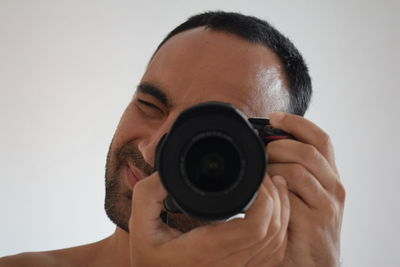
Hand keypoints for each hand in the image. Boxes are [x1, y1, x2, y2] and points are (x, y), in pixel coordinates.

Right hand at [129, 171, 289, 266]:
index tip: (258, 177)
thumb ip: (148, 196)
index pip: (255, 227)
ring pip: (277, 243)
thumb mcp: (140, 227)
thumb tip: (165, 173)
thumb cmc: (150, 260)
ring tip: (275, 186)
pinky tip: (275, 212)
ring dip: (282, 212)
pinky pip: (274, 254)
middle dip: (277, 198)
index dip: (266, 198)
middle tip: (266, 175)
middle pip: (273, 231)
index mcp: (207, 249)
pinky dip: (280, 230)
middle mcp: (228, 264)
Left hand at [267, 112, 345, 266]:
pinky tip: (264, 192)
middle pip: (307, 151)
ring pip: (298, 170)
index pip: (320, 139)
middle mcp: (334, 187)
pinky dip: (272, 188)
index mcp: (330, 176)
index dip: (298, 123)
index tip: (275, 116)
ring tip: (259, 175)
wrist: (312, 262)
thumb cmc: (302, 226)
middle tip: (260, 152)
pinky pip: (290, 194)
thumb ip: (292, 171)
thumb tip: (265, 147)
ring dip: (273, 167)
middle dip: (278, 146)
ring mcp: (327, 204)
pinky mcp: (316, 220)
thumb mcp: (303, 195)